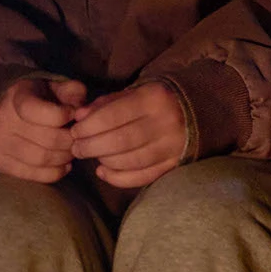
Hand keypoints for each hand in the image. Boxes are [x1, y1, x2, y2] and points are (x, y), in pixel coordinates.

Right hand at [0, 75, 86, 182]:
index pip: (44, 113)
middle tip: (78, 138)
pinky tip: (64, 164)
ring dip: (64, 158)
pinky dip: (55, 173)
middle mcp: (4, 121)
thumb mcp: (56, 86)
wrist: (7, 110)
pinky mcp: (1, 162)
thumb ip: (72, 91)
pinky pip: (32, 175)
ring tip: (72, 150)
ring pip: (41, 159)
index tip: (73, 114)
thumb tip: (81, 109)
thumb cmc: (40, 98)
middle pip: (49, 140)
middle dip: (71, 141)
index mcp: (18, 97)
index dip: (65, 115)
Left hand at [69, 81, 189, 189]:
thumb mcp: (132, 93)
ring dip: (104, 161)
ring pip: (130, 161)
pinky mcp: (174, 164)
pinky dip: (118, 178)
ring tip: (92, 156)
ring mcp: (172, 146)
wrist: (194, 111)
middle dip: (91, 146)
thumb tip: (79, 117)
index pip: (113, 116)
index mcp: (154, 99)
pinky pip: (142, 177)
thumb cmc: (154, 101)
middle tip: (77, 148)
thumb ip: (105, 104)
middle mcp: (166, 123)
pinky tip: (103, 171)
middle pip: (120, 141)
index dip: (88, 126)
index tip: (75, 131)